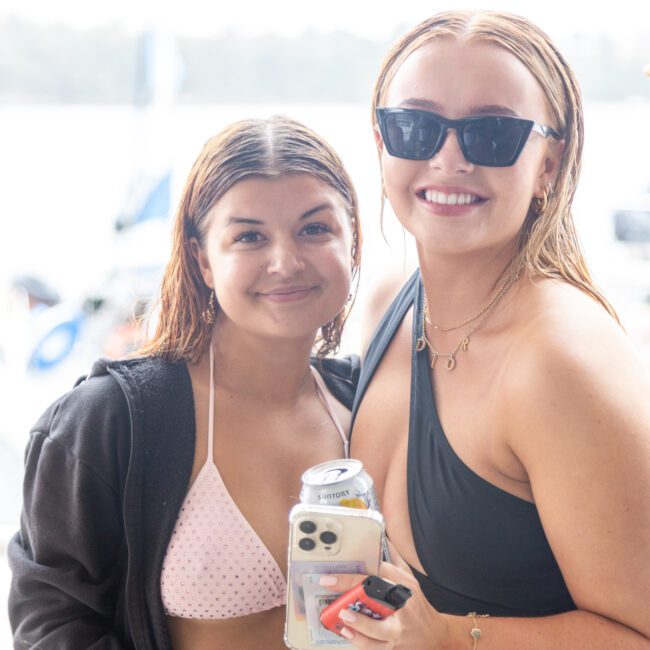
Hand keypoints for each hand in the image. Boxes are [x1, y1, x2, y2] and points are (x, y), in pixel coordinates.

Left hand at [319, 541, 448, 648]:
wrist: (435, 636)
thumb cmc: (418, 605)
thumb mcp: (410, 580)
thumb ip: (395, 559)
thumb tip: (383, 538)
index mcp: (404, 586)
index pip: (379, 574)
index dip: (356, 573)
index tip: (334, 573)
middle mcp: (403, 607)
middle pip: (378, 598)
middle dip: (354, 593)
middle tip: (332, 587)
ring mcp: (399, 630)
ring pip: (378, 630)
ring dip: (358, 623)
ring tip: (342, 616)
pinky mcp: (394, 647)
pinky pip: (375, 647)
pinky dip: (360, 641)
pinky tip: (347, 633)